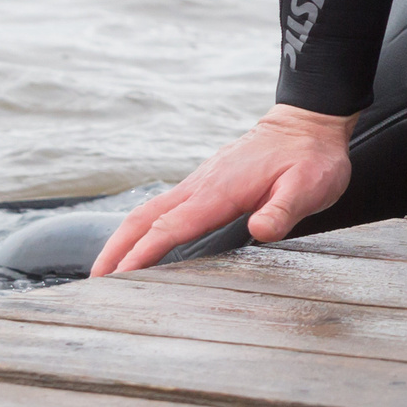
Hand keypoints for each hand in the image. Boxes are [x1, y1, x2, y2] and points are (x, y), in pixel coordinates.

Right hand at [91, 105, 357, 275]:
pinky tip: (140, 244)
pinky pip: (163, 207)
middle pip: (143, 218)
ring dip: (122, 238)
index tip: (118, 276)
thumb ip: (284, 211)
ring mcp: (200, 183)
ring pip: (148, 211)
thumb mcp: (309, 188)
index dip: (142, 253)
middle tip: (94, 281)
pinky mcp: (205, 183)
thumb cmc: (311, 159)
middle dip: (115, 249)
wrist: (308, 125)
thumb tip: (261, 232)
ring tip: (105, 269)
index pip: (170, 226)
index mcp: (220, 191)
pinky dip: (141, 227)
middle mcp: (201, 186)